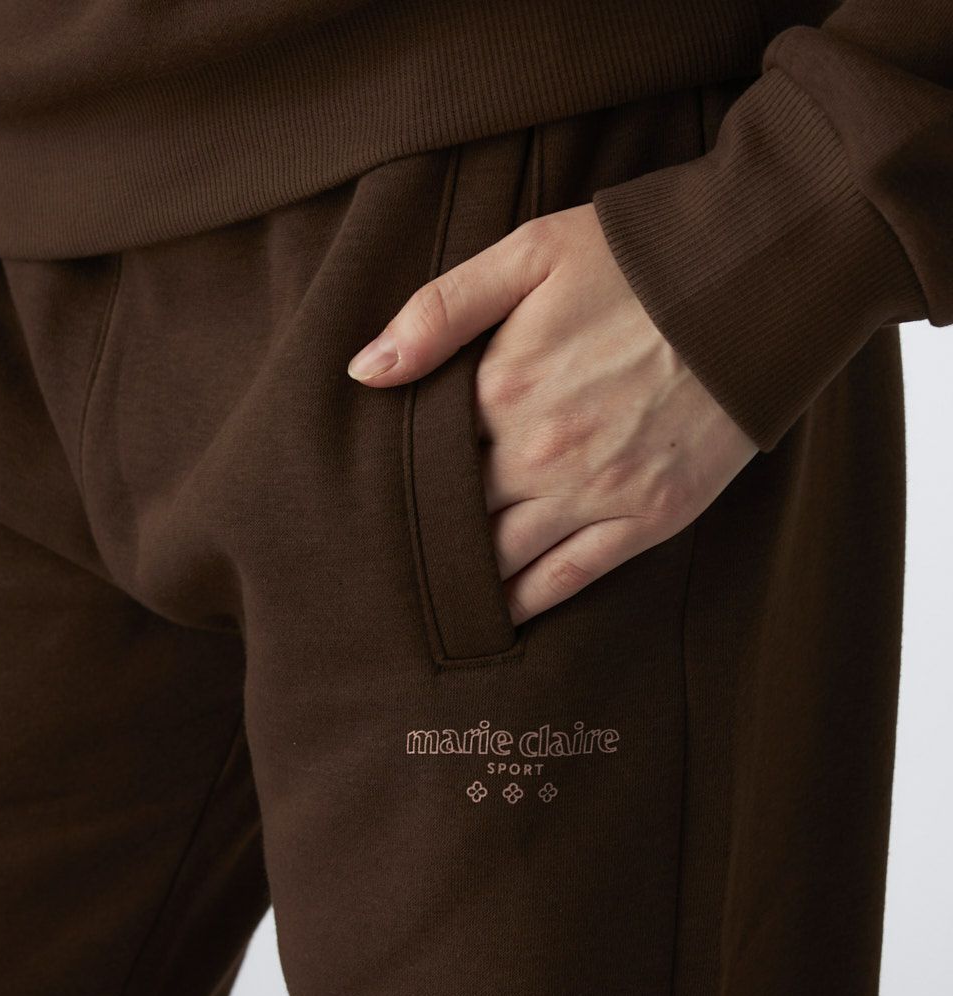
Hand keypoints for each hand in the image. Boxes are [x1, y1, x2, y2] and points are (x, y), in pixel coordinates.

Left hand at [347, 202, 758, 625]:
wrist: (759, 278)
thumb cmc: (639, 258)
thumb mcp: (531, 252)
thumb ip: (441, 311)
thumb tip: (363, 371)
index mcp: (501, 388)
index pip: (424, 457)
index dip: (396, 480)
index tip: (370, 499)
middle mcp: (539, 452)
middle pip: (457, 515)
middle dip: (423, 537)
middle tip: (387, 562)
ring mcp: (596, 491)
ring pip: (504, 558)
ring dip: (466, 579)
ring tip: (432, 597)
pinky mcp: (648, 517)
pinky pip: (570, 577)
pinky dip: (528, 602)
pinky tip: (499, 616)